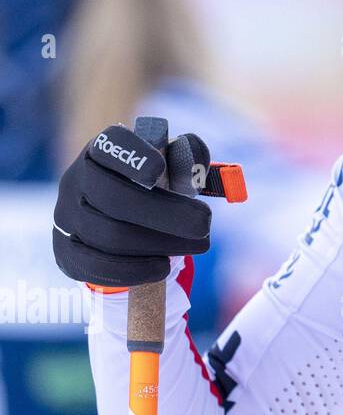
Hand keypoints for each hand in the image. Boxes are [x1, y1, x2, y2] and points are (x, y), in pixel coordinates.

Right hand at [52, 124, 212, 286]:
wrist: (116, 218)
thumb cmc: (151, 185)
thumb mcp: (170, 164)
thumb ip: (186, 158)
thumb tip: (194, 162)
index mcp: (102, 150)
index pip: (110, 145)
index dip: (131, 157)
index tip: (158, 168)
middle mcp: (76, 180)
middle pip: (115, 199)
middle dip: (167, 214)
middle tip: (205, 224)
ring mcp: (66, 217)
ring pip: (110, 235)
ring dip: (161, 243)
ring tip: (198, 244)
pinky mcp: (66, 251)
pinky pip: (96, 266)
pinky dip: (134, 269)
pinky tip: (164, 266)